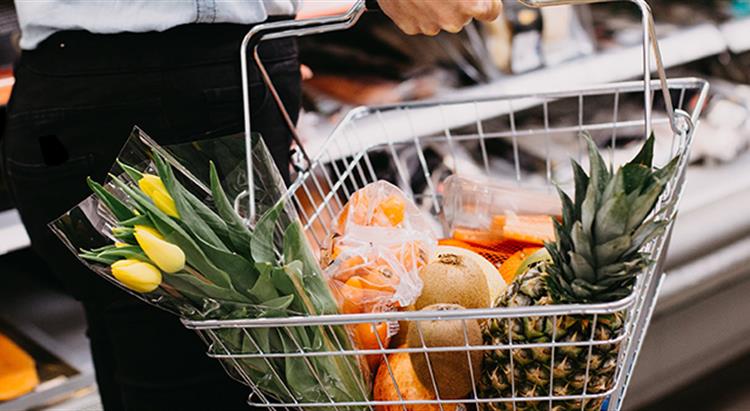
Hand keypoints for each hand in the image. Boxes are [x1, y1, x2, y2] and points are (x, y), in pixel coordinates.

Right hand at [378, 0, 502, 35]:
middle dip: (459, 1)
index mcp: (471, 5)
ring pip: (440, 18)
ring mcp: (429, 26)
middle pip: (463, 15)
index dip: (488, 2)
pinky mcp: (410, 27)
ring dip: (437, 5)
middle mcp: (452, 21)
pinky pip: (420, 20)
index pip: (491, 12)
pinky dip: (418, 9)